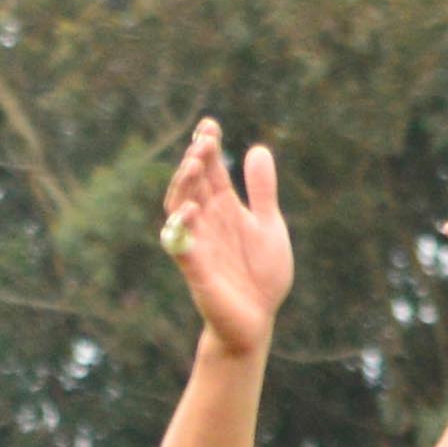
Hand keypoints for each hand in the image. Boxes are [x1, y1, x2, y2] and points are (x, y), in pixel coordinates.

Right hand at [158, 121, 293, 355]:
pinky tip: (188, 210)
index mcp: (225, 209)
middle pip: (192, 184)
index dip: (207, 148)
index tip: (209, 125)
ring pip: (179, 208)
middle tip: (204, 141)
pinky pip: (180, 246)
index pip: (210, 171)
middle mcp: (207, 222)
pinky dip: (180, 228)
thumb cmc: (260, 276)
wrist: (257, 321)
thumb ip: (262, 191)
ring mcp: (199, 244)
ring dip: (183, 186)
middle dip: (195, 161)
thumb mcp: (269, 225)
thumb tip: (256, 149)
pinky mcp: (196, 269)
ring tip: (194, 163)